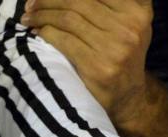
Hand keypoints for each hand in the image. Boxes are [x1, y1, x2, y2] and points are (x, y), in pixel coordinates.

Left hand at [22, 0, 151, 120]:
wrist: (128, 96)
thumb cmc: (121, 53)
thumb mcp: (128, 23)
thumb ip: (110, 3)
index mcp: (138, 12)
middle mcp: (130, 28)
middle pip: (78, 0)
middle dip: (48, 0)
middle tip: (32, 3)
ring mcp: (115, 48)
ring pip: (67, 18)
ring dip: (41, 15)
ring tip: (30, 16)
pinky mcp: (98, 66)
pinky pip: (62, 39)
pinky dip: (45, 32)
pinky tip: (38, 32)